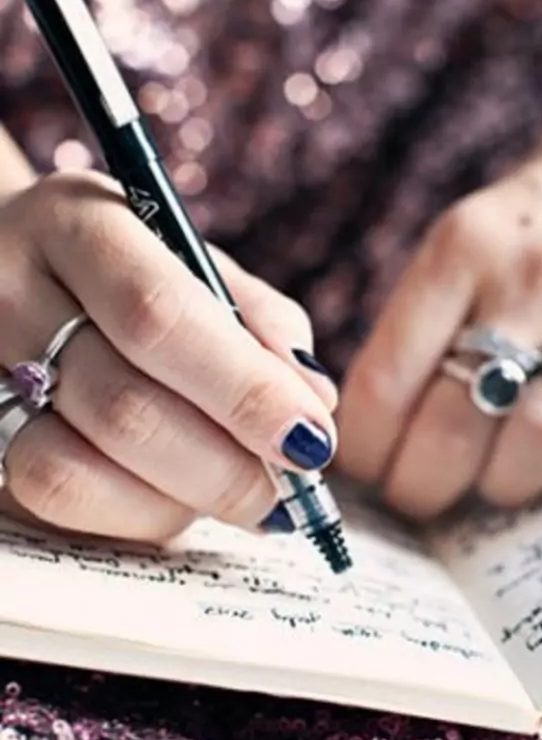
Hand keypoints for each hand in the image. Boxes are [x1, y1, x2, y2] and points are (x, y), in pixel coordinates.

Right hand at [0, 171, 337, 540]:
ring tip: (242, 496)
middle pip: (122, 408)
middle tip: (290, 490)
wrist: (15, 264)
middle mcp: (11, 293)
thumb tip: (315, 405)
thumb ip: (260, 321)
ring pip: (72, 471)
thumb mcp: (195, 258)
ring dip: (180, 502)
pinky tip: (179, 497)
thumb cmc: (128, 264)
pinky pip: (53, 502)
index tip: (311, 441)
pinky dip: (135, 514)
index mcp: (78, 224)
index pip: (160, 317)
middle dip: (228, 468)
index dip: (244, 391)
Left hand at [338, 125, 541, 516]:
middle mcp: (528, 276)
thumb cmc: (529, 227)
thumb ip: (417, 330)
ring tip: (493, 481)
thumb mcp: (458, 248)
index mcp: (457, 253)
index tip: (369, 475)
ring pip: (539, 440)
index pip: (385, 382)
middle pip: (454, 425)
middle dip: (424, 488)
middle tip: (420, 498)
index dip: (368, 452)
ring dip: (505, 484)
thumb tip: (377, 436)